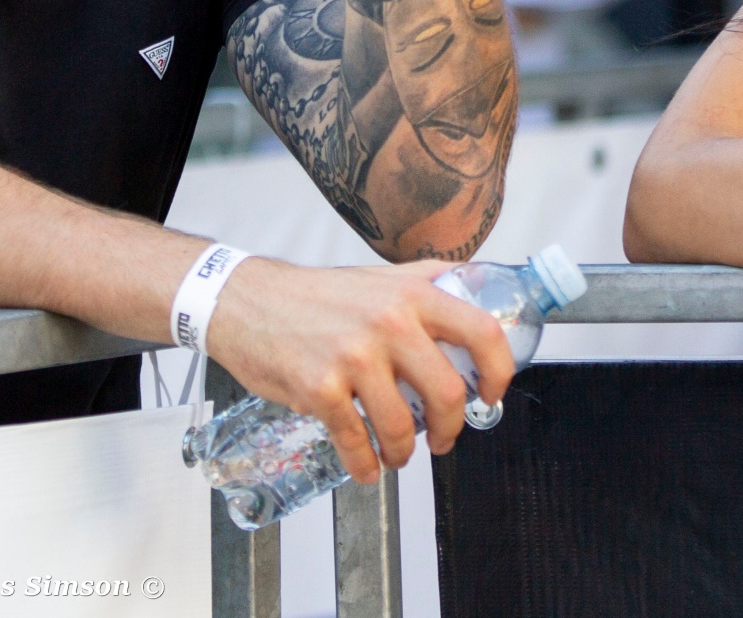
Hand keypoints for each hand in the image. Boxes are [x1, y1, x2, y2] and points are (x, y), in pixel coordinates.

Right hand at [206, 257, 513, 483]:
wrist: (244, 301)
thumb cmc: (311, 295)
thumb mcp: (377, 277)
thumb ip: (424, 284)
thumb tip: (474, 290)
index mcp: (410, 294)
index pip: (481, 332)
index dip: (498, 372)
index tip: (490, 394)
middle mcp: (387, 321)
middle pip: (448, 393)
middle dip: (450, 429)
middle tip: (442, 438)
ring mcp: (353, 356)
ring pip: (402, 427)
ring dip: (403, 452)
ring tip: (395, 453)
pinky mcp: (320, 387)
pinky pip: (355, 442)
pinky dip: (363, 465)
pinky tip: (364, 466)